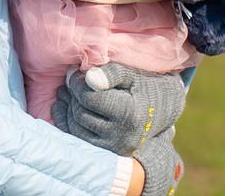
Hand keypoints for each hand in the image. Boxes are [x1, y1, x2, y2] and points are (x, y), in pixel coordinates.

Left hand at [51, 63, 185, 156]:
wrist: (161, 109)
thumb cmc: (143, 85)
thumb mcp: (130, 73)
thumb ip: (110, 73)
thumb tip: (89, 78)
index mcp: (128, 113)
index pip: (88, 98)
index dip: (76, 82)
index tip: (75, 71)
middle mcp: (122, 136)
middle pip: (80, 113)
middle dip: (72, 94)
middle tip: (70, 79)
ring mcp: (114, 148)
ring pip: (76, 128)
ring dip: (67, 107)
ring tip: (67, 90)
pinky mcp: (108, 152)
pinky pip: (78, 140)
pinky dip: (66, 122)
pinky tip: (62, 105)